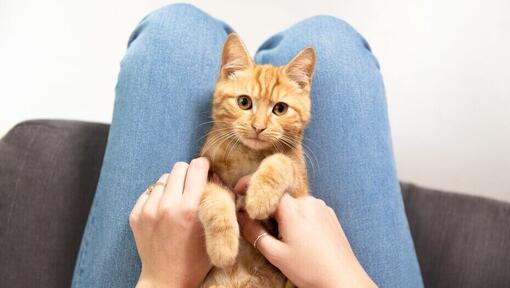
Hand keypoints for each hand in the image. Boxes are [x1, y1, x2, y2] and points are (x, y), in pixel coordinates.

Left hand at [129, 158, 211, 287]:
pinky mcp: (135, 215)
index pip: (196, 167)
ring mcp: (148, 210)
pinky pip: (149, 192)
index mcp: (190, 208)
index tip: (206, 170)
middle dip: (188, 174)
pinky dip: (158, 197)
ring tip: (177, 202)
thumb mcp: (216, 230)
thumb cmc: (197, 259)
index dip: (204, 165)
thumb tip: (217, 178)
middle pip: (179, 167)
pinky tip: (164, 212)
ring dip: (173, 186)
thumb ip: (221, 201)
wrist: (167, 280)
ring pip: (163, 179)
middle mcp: (167, 206)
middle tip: (193, 187)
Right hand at [235, 177, 376, 287]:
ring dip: (286, 215)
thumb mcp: (276, 254)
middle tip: (263, 228)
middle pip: (281, 198)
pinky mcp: (331, 215)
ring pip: (295, 205)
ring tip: (287, 239)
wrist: (343, 280)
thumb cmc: (309, 269)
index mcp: (293, 209)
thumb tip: (240, 216)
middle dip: (270, 209)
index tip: (237, 190)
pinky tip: (302, 238)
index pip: (268, 189)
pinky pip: (309, 210)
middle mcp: (309, 202)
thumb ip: (255, 233)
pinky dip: (300, 218)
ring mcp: (322, 207)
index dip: (251, 188)